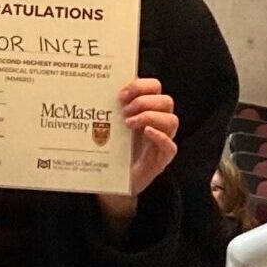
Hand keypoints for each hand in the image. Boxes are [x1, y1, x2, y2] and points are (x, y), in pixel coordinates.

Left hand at [96, 78, 178, 228]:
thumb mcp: (109, 125)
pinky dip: (160, 136)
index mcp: (146, 109)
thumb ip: (107, 107)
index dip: (141, 85)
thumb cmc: (112, 149)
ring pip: (171, 120)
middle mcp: (158, 123)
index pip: (154, 87)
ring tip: (129, 123)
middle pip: (166, 101)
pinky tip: (146, 132)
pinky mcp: (162, 159)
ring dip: (150, 117)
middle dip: (144, 102)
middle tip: (124, 111)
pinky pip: (170, 146)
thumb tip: (94, 87)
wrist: (113, 180)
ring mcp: (162, 140)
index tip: (121, 94)